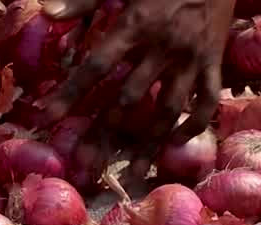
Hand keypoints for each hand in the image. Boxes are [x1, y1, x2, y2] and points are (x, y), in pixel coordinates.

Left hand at [40, 0, 234, 179]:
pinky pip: (206, 102)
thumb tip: (47, 13)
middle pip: (129, 99)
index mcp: (135, 24)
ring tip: (135, 173)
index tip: (46, 117)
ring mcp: (191, 59)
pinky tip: (177, 142)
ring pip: (169, 109)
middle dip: (105, 133)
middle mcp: (163, 48)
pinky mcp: (214, 63)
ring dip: (150, 143)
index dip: (71, 93)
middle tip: (86, 165)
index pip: (96, 66)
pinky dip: (194, 125)